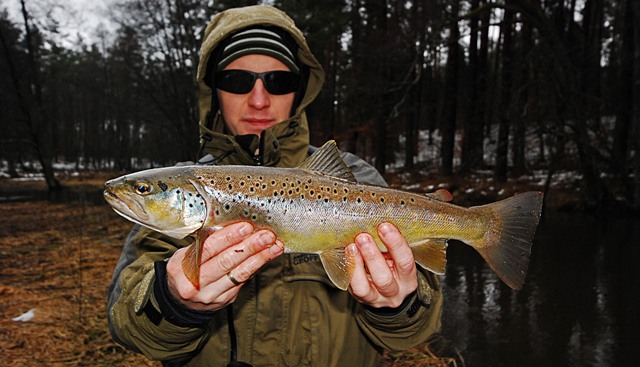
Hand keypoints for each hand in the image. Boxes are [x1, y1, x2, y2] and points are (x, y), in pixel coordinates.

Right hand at [165, 222, 283, 310]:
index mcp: (182, 268)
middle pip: (226, 262)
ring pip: (239, 274)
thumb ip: (206, 242)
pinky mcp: (224, 300)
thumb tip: (235, 227)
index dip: (229, 237)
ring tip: (274, 246)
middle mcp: (195, 284)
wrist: (180, 301)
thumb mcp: (186, 255)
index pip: (209, 249)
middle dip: (250, 247)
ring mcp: (211, 295)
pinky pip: (243, 281)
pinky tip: (266, 257)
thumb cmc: (185, 271)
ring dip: (260, 258)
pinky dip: (256, 267)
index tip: (246, 227)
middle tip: (266, 236)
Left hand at [348, 222, 417, 307]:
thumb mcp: (398, 259)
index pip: (405, 261)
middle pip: (384, 278)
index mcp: (408, 278)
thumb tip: (375, 221)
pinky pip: (351, 287)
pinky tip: (346, 255)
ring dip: (356, 264)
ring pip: (364, 287)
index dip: (396, 244)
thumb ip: (390, 246)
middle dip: (372, 256)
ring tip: (351, 246)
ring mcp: (375, 299)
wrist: (388, 295)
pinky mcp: (360, 299)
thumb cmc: (394, 269)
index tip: (385, 226)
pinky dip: (348, 270)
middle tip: (363, 237)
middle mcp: (394, 291)